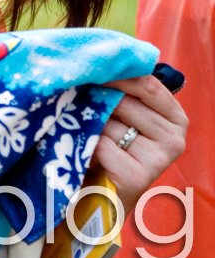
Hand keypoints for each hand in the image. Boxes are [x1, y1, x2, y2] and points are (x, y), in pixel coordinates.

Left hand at [94, 75, 187, 212]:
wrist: (101, 194)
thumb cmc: (111, 147)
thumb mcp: (123, 115)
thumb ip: (123, 92)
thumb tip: (100, 64)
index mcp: (175, 117)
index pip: (147, 84)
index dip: (117, 75)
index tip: (93, 69)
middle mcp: (175, 138)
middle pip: (125, 102)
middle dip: (99, 103)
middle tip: (83, 109)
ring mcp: (159, 159)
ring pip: (111, 123)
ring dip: (92, 126)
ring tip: (89, 138)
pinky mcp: (138, 176)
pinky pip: (102, 144)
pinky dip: (88, 146)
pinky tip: (89, 155)